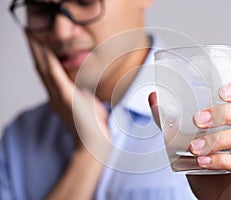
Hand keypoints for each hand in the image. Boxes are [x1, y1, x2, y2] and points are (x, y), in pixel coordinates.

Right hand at [26, 32, 110, 154]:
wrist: (93, 143)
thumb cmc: (93, 126)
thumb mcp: (87, 105)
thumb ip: (83, 93)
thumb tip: (86, 83)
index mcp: (58, 97)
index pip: (47, 72)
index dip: (41, 56)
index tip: (39, 41)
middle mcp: (54, 96)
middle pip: (41, 67)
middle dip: (35, 48)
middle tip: (29, 31)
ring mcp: (59, 97)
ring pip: (44, 68)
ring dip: (38, 50)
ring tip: (32, 34)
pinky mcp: (67, 98)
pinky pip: (55, 76)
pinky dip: (49, 61)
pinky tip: (46, 49)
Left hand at [149, 80, 230, 199]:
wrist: (217, 198)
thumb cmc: (211, 167)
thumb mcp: (190, 139)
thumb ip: (174, 120)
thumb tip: (154, 98)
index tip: (221, 91)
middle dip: (224, 113)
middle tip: (198, 119)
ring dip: (219, 138)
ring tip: (195, 146)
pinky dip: (222, 160)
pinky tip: (203, 162)